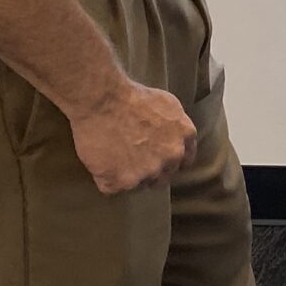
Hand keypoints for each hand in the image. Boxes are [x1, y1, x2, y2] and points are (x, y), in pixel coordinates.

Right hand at [68, 80, 196, 194]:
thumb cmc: (132, 96)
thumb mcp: (169, 104)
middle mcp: (171, 158)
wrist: (103, 101)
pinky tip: (100, 162)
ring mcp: (147, 173)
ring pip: (139, 184)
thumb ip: (176, 127)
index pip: (182, 162)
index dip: (167, 161)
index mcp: (185, 138)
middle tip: (129, 158)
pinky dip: (105, 178)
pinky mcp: (122, 182)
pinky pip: (113, 188)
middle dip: (149, 170)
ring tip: (113, 158)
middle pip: (162, 177)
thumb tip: (173, 138)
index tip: (156, 159)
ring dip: (127, 176)